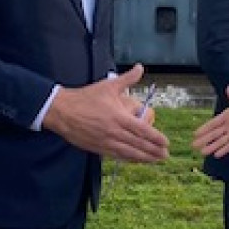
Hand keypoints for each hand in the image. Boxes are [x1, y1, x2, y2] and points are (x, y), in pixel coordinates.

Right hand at [44, 63, 168, 162]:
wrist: (62, 111)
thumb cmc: (86, 98)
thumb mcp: (108, 85)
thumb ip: (127, 79)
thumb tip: (140, 68)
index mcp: (118, 117)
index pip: (142, 130)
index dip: (155, 138)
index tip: (166, 142)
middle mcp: (114, 132)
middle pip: (138, 144)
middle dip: (154, 151)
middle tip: (166, 155)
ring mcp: (105, 142)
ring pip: (129, 153)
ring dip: (144, 158)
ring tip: (156, 161)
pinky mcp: (98, 148)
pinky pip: (117, 156)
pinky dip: (128, 159)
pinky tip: (136, 161)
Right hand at [192, 87, 228, 157]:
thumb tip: (228, 88)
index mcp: (228, 115)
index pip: (213, 123)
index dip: (204, 128)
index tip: (195, 133)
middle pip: (214, 133)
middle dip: (204, 139)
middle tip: (193, 145)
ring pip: (220, 141)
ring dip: (211, 146)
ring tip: (202, 153)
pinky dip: (224, 150)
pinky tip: (216, 155)